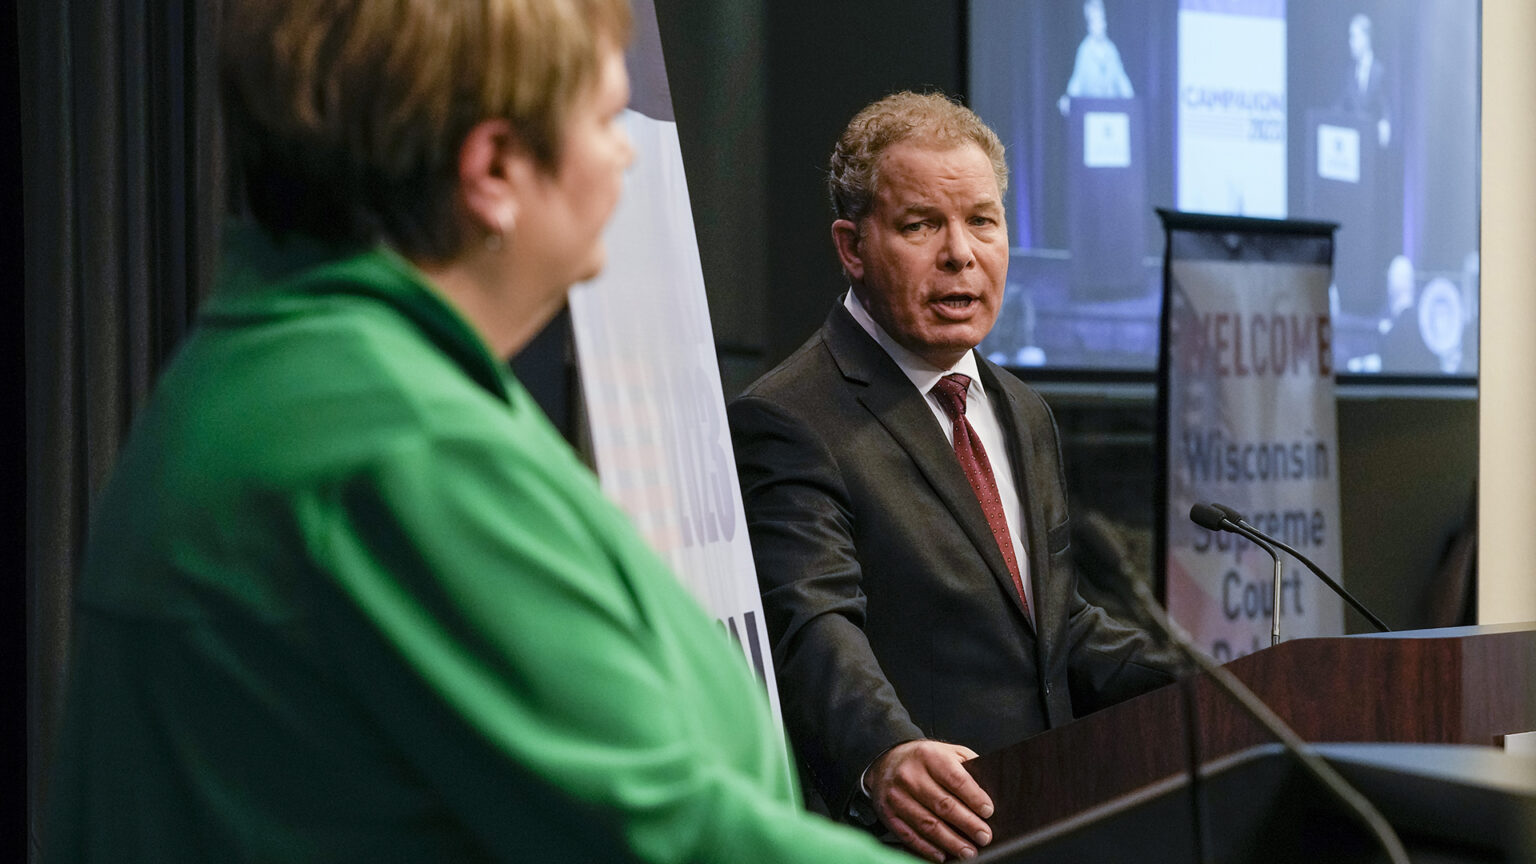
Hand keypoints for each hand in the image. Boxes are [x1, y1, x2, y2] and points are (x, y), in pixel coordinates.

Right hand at [867, 739, 994, 861]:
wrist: (887, 761)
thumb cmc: (924, 759)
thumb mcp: (947, 752)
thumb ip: (968, 767)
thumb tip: (989, 792)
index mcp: (929, 756)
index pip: (956, 779)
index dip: (974, 798)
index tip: (988, 812)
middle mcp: (910, 775)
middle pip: (943, 804)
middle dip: (967, 824)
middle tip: (984, 836)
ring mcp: (897, 795)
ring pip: (927, 823)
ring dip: (950, 841)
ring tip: (968, 851)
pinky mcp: (888, 813)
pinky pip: (909, 834)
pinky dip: (927, 848)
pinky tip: (942, 855)